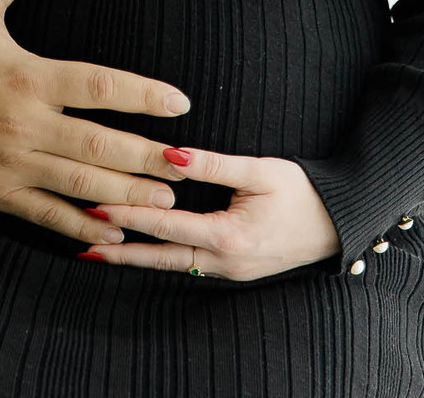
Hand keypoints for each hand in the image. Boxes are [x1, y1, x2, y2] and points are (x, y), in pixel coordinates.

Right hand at [0, 0, 191, 248]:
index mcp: (26, 76)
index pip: (98, 86)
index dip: (143, 95)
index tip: (180, 102)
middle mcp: (23, 123)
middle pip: (99, 144)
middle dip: (148, 155)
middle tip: (190, 163)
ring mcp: (11, 163)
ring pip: (81, 184)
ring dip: (129, 193)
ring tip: (169, 197)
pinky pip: (49, 215)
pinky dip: (85, 226)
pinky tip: (117, 232)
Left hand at [84, 150, 339, 280]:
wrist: (341, 222)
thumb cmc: (305, 191)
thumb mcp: (260, 170)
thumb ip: (211, 164)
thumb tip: (167, 154)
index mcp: (230, 237)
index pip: (167, 225)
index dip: (130, 217)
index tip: (97, 209)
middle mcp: (226, 261)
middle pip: (162, 257)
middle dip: (121, 252)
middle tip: (82, 246)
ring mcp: (230, 270)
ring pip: (174, 264)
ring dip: (138, 257)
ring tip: (99, 252)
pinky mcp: (235, 268)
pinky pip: (190, 264)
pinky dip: (162, 256)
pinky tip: (141, 250)